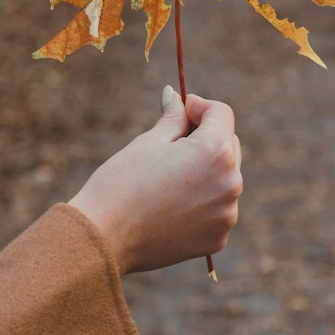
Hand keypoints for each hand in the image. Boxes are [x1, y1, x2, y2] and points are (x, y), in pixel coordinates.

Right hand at [68, 87, 242, 275]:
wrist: (104, 238)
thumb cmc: (122, 183)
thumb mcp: (150, 141)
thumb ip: (174, 117)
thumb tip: (176, 95)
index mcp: (215, 151)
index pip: (221, 114)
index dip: (199, 106)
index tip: (179, 109)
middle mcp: (231, 182)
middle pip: (229, 145)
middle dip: (206, 137)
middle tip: (172, 140)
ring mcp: (226, 214)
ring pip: (225, 178)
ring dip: (206, 170)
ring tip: (169, 175)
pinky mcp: (218, 238)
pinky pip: (218, 208)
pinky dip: (203, 200)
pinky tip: (172, 203)